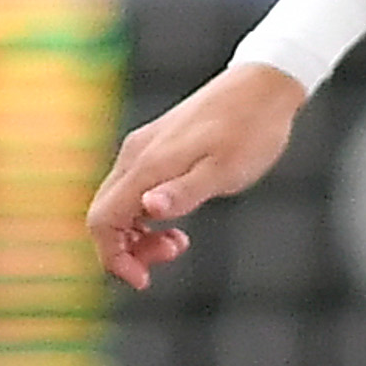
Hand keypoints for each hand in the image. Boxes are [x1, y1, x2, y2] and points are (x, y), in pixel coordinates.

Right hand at [86, 64, 307, 290]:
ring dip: (138, 233)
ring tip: (179, 242)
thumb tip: (149, 209)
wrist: (263, 86)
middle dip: (126, 249)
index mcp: (148, 165)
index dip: (113, 257)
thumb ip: (185, 191)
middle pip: (104, 215)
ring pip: (119, 203)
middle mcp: (136, 155)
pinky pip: (135, 190)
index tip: (144, 279)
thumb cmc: (252, 129)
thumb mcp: (226, 169)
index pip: (102, 220)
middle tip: (171, 254)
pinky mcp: (157, 147)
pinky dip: (147, 214)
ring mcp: (144, 149)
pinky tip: (177, 221)